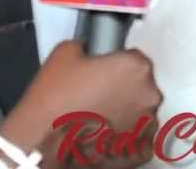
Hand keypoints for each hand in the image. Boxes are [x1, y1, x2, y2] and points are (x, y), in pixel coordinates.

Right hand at [0, 41, 160, 167]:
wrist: (47, 144)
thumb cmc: (56, 102)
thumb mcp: (64, 53)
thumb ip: (85, 46)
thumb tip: (88, 50)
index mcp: (135, 67)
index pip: (135, 58)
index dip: (117, 63)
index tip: (104, 71)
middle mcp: (149, 95)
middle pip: (141, 85)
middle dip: (123, 88)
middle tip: (97, 93)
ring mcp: (148, 125)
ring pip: (141, 112)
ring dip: (125, 111)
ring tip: (97, 116)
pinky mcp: (142, 150)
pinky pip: (139, 137)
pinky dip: (125, 134)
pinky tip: (103, 132)